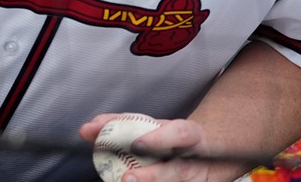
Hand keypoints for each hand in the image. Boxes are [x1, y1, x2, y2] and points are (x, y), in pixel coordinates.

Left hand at [81, 114, 211, 181]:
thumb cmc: (174, 137)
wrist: (216, 151)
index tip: (136, 145)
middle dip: (152, 176)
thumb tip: (85, 130)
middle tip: (127, 178)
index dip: (159, 140)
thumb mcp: (154, 124)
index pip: (179, 133)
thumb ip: (120, 124)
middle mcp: (197, 160)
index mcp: (189, 135)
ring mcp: (198, 179)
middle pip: (177, 171)